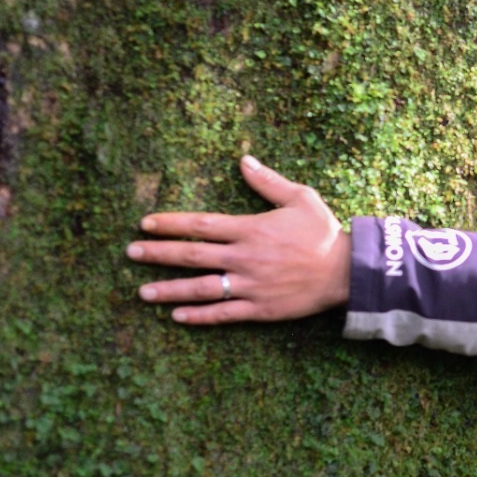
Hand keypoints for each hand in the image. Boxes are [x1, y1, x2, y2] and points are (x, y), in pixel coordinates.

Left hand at [129, 155, 350, 324]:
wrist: (346, 272)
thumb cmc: (324, 233)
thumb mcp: (301, 198)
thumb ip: (268, 182)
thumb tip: (244, 160)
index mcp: (251, 229)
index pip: (200, 224)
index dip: (170, 223)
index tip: (145, 223)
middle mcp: (244, 257)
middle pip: (191, 255)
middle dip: (158, 253)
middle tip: (130, 253)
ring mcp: (251, 285)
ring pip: (201, 288)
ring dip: (169, 289)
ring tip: (142, 292)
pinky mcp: (261, 309)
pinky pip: (224, 314)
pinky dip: (199, 316)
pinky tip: (177, 316)